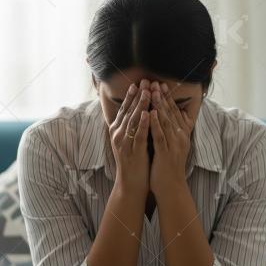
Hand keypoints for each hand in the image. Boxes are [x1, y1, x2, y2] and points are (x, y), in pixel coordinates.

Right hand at [109, 79, 151, 198]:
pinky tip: (148, 114)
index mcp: (117, 131)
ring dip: (140, 106)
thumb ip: (133, 126)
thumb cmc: (135, 161)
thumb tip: (140, 110)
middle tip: (145, 81)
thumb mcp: (131, 140)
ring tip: (147, 92)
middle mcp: (118, 135)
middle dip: (137, 95)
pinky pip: (138, 136)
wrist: (131, 184)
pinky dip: (143, 124)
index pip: (125, 109)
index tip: (139, 82)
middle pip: (128, 111)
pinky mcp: (133, 152)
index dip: (132, 96)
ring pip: (133, 121)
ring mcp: (124, 144)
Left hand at [149, 82, 193, 197]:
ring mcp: (174, 145)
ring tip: (152, 91)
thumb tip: (167, 117)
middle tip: (156, 82)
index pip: (174, 112)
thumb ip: (170, 131)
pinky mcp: (166, 153)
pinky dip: (155, 123)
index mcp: (181, 134)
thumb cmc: (168, 167)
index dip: (167, 98)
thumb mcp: (172, 146)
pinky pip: (160, 136)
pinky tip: (150, 113)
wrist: (171, 187)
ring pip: (166, 121)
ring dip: (159, 105)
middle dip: (162, 97)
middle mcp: (180, 137)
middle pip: (170, 113)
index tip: (161, 84)